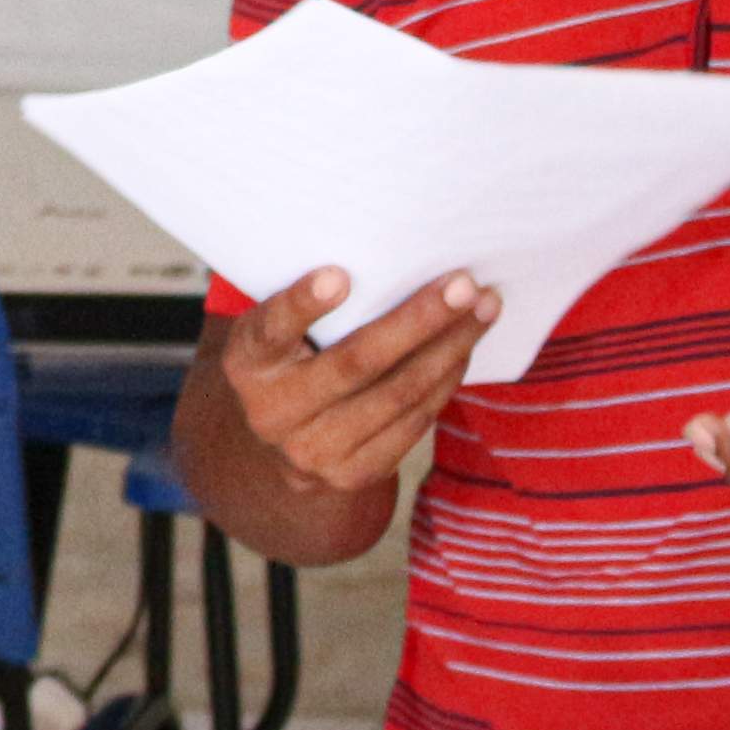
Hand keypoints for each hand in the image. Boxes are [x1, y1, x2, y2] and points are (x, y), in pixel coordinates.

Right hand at [220, 267, 496, 494]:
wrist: (283, 439)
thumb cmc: (292, 357)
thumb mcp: (280, 329)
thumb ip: (310, 302)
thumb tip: (387, 255)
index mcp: (247, 362)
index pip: (272, 329)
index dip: (304, 304)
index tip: (341, 275)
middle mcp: (271, 411)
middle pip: (356, 362)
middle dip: (418, 320)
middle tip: (463, 285)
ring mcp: (310, 451)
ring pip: (397, 395)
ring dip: (449, 348)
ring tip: (483, 309)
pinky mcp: (352, 474)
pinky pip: (413, 423)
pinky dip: (445, 381)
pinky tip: (463, 348)